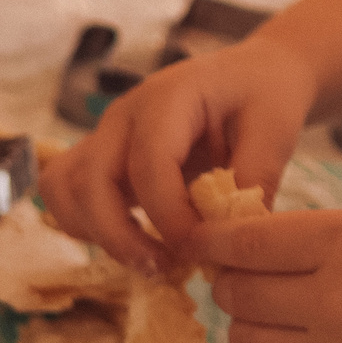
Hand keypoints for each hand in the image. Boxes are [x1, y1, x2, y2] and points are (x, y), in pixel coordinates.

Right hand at [41, 37, 317, 271]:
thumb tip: (230, 238)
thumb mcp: (276, 131)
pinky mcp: (99, 157)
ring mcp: (104, 136)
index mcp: (167, 98)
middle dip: (119, 236)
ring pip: (64, 190)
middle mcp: (122, 115)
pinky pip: (66, 195)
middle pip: (88, 181)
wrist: (250, 75)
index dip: (169, 217)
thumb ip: (253, 181)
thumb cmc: (264, 96)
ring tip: (145, 256)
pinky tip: (133, 239)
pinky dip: (86, 225)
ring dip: (95, 233)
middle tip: (164, 268)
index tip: (199, 251)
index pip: (148, 165)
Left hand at [190, 203, 341, 342]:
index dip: (213, 241)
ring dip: (243, 328)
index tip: (203, 241)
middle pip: (238, 296)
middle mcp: (339, 302)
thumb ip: (316, 232)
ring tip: (267, 316)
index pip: (247, 243)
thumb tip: (237, 243)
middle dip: (231, 283)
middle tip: (245, 278)